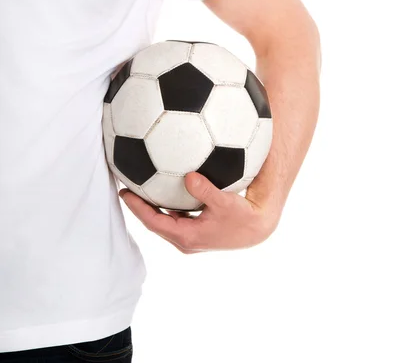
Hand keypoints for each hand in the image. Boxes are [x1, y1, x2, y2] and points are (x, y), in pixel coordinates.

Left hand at [119, 172, 279, 253]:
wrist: (258, 228)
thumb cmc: (242, 216)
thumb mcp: (225, 202)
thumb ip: (205, 190)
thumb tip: (189, 177)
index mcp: (186, 236)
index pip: (153, 222)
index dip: (137, 208)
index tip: (124, 193)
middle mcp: (185, 239)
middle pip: (155, 222)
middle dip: (140, 207)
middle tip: (126, 187)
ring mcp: (191, 236)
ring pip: (165, 221)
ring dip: (152, 207)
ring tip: (141, 188)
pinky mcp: (198, 230)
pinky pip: (176, 217)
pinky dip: (167, 206)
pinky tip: (166, 189)